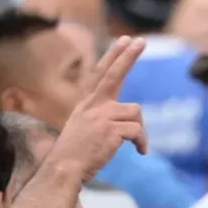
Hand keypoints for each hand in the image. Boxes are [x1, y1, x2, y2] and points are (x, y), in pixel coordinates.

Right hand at [45, 36, 146, 180]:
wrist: (65, 168)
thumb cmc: (77, 153)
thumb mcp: (87, 128)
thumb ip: (104, 116)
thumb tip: (131, 112)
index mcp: (87, 103)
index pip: (101, 73)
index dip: (114, 56)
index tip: (125, 40)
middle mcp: (93, 105)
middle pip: (113, 74)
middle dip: (128, 56)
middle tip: (141, 41)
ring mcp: (101, 116)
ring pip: (136, 112)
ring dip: (140, 130)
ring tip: (136, 144)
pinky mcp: (110, 130)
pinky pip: (138, 131)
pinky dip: (142, 142)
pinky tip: (139, 152)